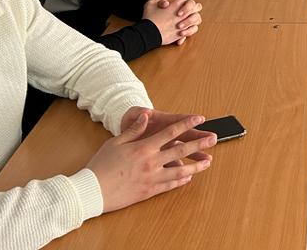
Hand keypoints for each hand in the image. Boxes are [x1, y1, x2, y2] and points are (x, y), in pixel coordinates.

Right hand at [87, 110, 215, 212]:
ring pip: (180, 170)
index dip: (187, 124)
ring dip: (196, 165)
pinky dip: (181, 180)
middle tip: (214, 140)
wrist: (92, 190)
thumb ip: (134, 129)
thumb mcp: (116, 142)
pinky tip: (188, 177)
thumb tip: (146, 115)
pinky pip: (169, 185)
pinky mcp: (149, 191)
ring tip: (207, 162)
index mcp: (144, 147)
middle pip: (181, 150)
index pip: (171, 132)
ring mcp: (152, 178)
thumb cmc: (101, 164)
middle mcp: (151, 162)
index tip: (200, 119)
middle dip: (199, 144)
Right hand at [142, 0, 201, 44]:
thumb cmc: (149, 20)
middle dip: (192, 6)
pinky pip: (194, 29)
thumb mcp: (150, 4)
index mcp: (175, 5)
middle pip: (196, 5)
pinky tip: (184, 28)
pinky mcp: (183, 32)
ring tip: (186, 19)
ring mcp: (184, 23)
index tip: (181, 0)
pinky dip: (191, 29)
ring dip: (193, 17)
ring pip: (197, 17)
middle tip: (186, 9)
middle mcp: (182, 13)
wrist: (149, 34)